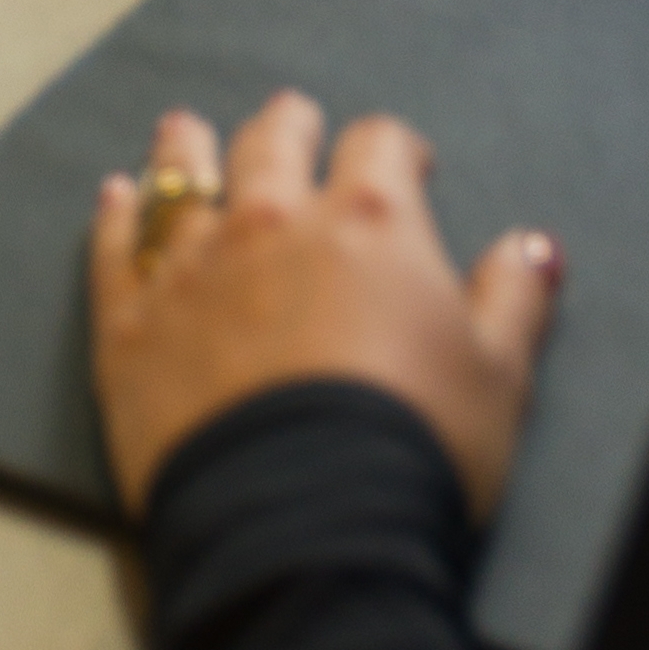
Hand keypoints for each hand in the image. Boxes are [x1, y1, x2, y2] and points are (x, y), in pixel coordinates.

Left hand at [91, 83, 562, 514]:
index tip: (405, 163)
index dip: (395, 149)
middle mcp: (272, 224)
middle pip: (272, 142)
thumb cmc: (410, 450)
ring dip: (187, 150)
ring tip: (184, 129)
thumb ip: (512, 300)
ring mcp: (191, 270)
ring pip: (182, 179)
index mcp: (369, 224)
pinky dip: (115, 217)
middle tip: (290, 122)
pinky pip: (115, 249)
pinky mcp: (128, 327)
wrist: (302, 527)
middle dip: (287, 128)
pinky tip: (114, 197)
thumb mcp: (496, 377)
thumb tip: (534, 249)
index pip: (379, 146)